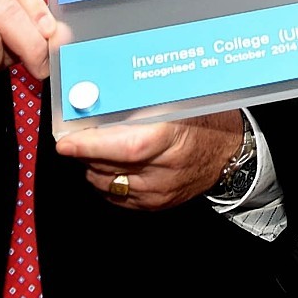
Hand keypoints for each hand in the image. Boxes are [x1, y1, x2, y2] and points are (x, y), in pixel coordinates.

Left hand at [54, 109, 242, 209]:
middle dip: (85, 150)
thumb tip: (101, 93)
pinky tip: (111, 162)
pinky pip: (115, 196)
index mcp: (172, 138)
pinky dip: (106, 178)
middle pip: (109, 165)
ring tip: (98, 145)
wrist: (230, 153)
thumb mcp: (178, 101)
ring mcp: (158, 192)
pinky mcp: (154, 205)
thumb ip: (141, 101)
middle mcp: (165, 170)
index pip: (127, 147)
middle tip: (77, 133)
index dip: (92, 145)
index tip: (66, 141)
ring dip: (93, 164)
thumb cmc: (205, 120)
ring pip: (106, 182)